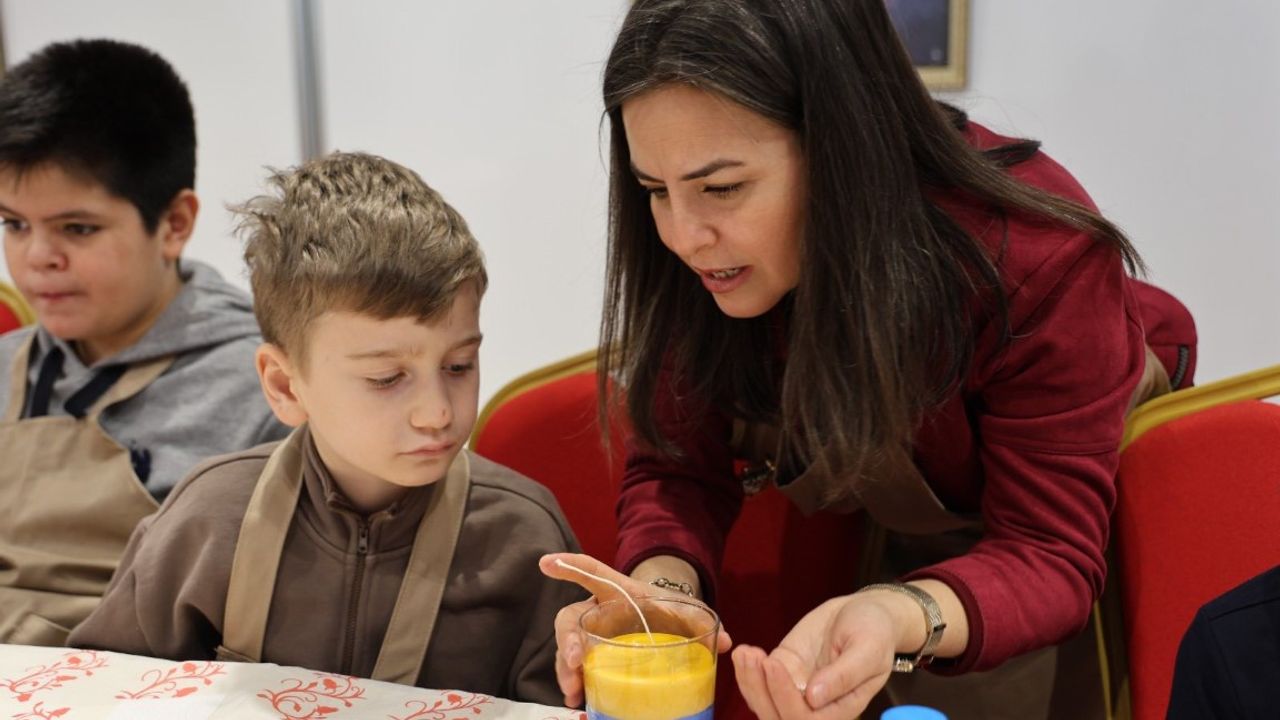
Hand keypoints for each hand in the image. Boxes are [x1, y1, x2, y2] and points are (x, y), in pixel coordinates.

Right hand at [538, 552, 732, 707]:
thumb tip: (727, 642)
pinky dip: (574, 684)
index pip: (591, 571)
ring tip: (573, 691)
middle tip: (576, 661)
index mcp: (617, 591)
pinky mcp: (592, 658)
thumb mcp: (685, 611)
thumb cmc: (668, 611)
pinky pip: (575, 670)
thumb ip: (702, 621)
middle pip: (569, 619)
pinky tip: (578, 700)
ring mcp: (590, 636)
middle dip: (568, 640)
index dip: (569, 565)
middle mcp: (596, 611)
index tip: (546, 562)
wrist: (663, 623)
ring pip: (568, 648)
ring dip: (567, 669)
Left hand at [732, 593, 898, 719]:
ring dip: (749, 682)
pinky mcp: (783, 671)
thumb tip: (814, 698)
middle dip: (761, 692)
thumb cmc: (875, 631)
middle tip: (753, 657)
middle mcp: (816, 707)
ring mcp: (796, 689)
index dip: (786, 698)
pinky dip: (746, 672)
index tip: (774, 664)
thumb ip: (845, 674)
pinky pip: (759, 683)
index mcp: (841, 708)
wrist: (865, 612)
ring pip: (763, 703)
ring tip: (746, 654)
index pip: (807, 719)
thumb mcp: (869, 648)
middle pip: (778, 717)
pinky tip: (744, 652)